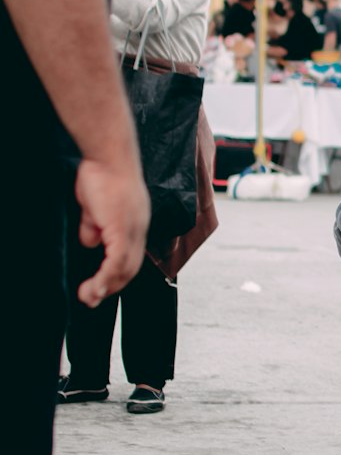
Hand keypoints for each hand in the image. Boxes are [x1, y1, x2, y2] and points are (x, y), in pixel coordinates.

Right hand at [75, 157, 149, 307]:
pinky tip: (95, 287)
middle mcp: (139, 228)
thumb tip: (91, 243)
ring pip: (125, 267)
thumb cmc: (100, 173)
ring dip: (106, 286)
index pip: (130, 256)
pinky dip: (106, 277)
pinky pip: (117, 260)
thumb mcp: (93, 207)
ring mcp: (133, 228)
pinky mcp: (123, 227)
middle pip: (131, 267)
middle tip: (91, 299)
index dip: (116, 274)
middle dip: (111, 287)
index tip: (100, 286)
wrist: (108, 155)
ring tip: (88, 297)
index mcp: (134, 222)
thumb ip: (94, 226)